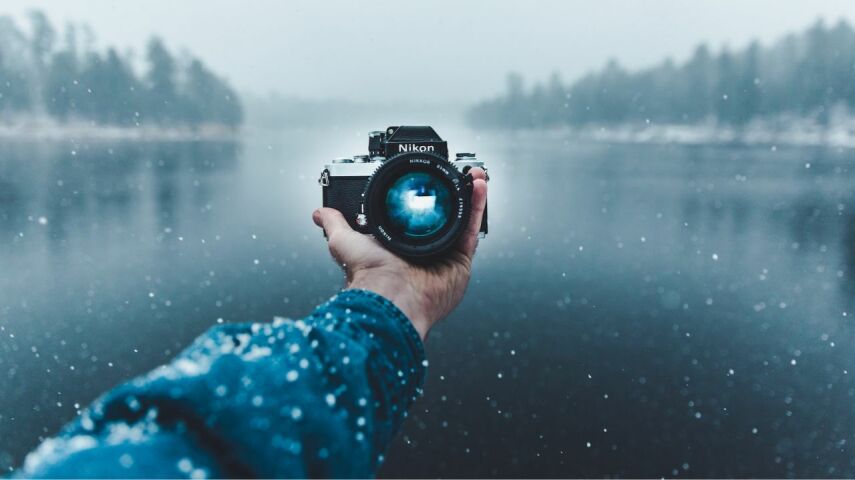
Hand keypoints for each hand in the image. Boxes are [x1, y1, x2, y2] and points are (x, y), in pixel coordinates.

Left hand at [312, 168, 487, 339]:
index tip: (428, 179)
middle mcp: (423, 252)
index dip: (424, 199)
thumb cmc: (369, 276)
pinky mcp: (460, 261)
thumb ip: (336, 224)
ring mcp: (443, 256)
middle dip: (451, 194)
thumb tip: (320, 213)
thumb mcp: (344, 242)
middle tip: (455, 174)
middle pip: (443, 217)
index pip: (415, 218)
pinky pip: (471, 229)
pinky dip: (477, 207)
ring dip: (468, 195)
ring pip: (460, 219)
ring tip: (472, 175)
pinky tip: (479, 186)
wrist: (391, 296)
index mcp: (398, 248)